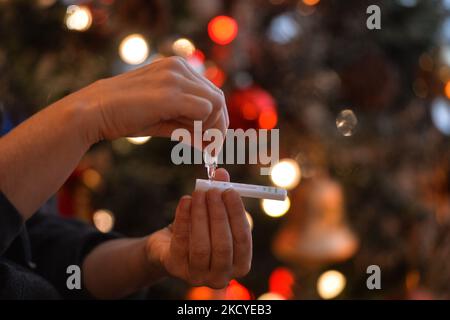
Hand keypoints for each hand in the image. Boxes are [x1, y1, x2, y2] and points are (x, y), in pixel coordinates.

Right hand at [87, 56, 228, 141]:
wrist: (93, 111)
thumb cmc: (125, 115)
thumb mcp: (162, 119)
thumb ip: (187, 127)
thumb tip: (209, 144)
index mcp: (177, 68)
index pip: (211, 93)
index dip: (217, 120)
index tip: (213, 141)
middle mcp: (179, 67)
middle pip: (218, 97)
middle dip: (220, 126)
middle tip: (214, 149)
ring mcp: (175, 77)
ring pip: (215, 103)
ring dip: (213, 129)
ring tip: (203, 147)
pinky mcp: (170, 93)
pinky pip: (204, 110)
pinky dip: (204, 128)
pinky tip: (193, 140)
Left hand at [146, 169, 251, 288]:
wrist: (169, 246)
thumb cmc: (201, 229)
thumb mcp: (214, 213)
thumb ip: (221, 194)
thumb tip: (221, 173)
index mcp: (239, 264)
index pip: (243, 239)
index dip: (237, 214)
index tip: (230, 191)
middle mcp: (221, 276)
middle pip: (223, 245)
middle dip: (218, 214)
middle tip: (213, 190)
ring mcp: (198, 276)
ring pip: (201, 246)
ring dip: (200, 216)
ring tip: (198, 193)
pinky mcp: (175, 268)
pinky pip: (181, 242)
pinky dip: (184, 219)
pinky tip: (185, 200)